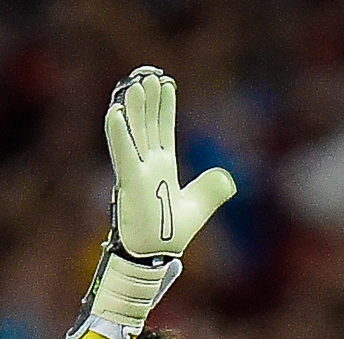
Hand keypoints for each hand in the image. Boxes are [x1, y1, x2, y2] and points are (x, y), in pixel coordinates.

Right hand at [76, 66, 239, 338]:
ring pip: (133, 132)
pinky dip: (119, 134)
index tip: (165, 83)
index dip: (164, 106)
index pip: (162, 129)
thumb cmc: (168, 234)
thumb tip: (228, 177)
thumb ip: (212, 189)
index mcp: (161, 168)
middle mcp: (146, 166)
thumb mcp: (198, 207)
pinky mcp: (130, 184)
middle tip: (147, 73)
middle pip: (146, 124)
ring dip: (133, 108)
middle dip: (148, 100)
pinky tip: (115, 112)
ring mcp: (136, 173)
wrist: (155, 258)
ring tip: (134, 83)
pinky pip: (123, 155)